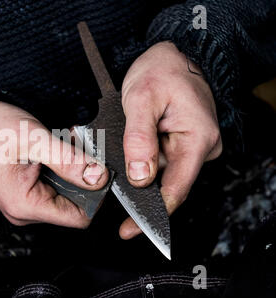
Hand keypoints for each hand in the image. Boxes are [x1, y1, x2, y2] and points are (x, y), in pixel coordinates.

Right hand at [0, 101, 108, 227]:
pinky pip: (51, 186)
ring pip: (63, 192)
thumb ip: (69, 160)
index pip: (79, 218)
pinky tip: (51, 148)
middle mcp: (23, 211)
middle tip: (72, 146)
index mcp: (25, 205)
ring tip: (59, 143)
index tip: (96, 169)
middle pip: (73, 204)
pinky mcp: (22, 193)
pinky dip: (58, 166)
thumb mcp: (35, 139)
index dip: (95, 195)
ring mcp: (22, 203)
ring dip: (69, 167)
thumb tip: (98, 178)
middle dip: (80, 175)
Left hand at [119, 41, 221, 238]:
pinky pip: (160, 159)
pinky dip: (141, 158)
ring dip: (137, 167)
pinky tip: (130, 149)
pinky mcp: (181, 143)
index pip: (176, 188)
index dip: (152, 213)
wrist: (173, 56)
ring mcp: (191, 146)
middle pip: (166, 182)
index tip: (130, 229)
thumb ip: (139, 139)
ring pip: (160, 171)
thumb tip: (139, 177)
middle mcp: (200, 147)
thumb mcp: (142, 99)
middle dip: (137, 185)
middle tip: (110, 179)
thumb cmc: (161, 70)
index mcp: (197, 138)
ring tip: (118, 147)